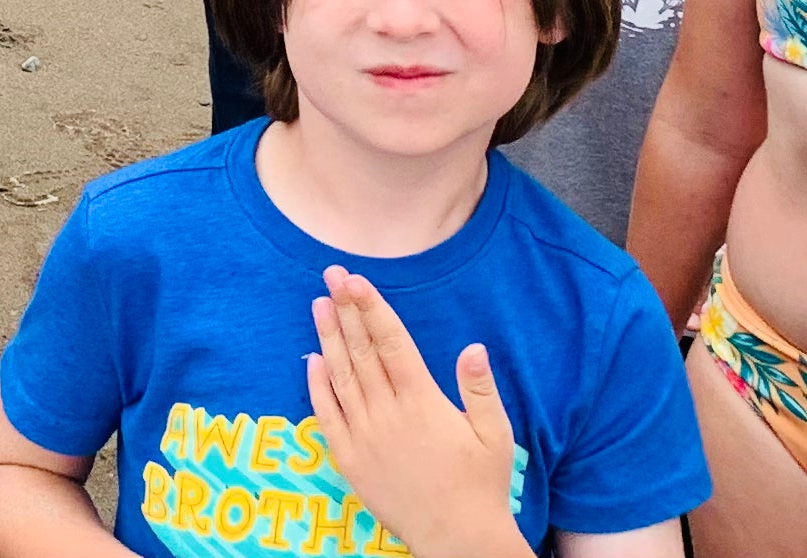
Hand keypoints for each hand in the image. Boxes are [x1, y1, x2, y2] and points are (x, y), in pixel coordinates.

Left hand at [306, 270, 528, 557]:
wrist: (456, 540)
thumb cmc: (481, 485)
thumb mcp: (495, 435)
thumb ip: (480, 388)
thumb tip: (473, 347)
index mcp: (423, 402)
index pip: (391, 342)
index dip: (372, 307)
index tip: (356, 280)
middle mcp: (388, 414)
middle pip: (362, 351)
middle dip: (345, 309)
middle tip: (331, 274)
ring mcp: (365, 437)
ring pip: (341, 377)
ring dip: (328, 338)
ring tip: (317, 304)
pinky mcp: (350, 461)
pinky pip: (327, 417)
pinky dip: (317, 386)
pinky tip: (311, 360)